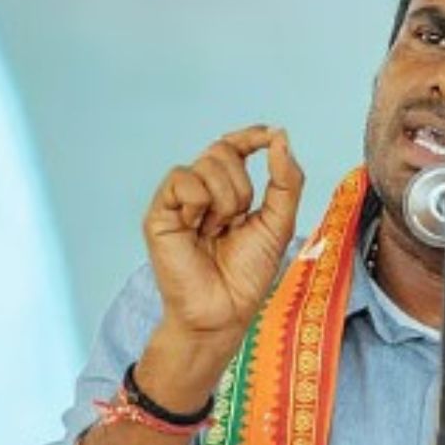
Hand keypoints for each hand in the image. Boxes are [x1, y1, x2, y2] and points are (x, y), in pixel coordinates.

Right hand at [143, 125, 303, 338]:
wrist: (224, 309)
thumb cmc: (248, 273)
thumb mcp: (278, 222)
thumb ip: (285, 180)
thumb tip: (281, 137)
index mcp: (227, 190)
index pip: (235, 147)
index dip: (250, 135)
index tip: (270, 135)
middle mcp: (201, 190)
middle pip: (223, 151)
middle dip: (241, 187)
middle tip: (234, 223)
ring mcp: (179, 200)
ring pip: (208, 164)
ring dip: (225, 201)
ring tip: (216, 232)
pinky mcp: (159, 212)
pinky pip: (183, 179)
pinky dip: (199, 203)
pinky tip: (195, 229)